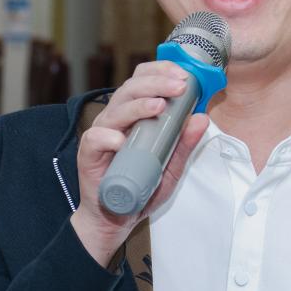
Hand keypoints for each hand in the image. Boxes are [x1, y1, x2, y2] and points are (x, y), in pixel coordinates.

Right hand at [71, 61, 209, 266]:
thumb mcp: (171, 168)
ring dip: (138, 105)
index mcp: (134, 114)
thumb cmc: (141, 188)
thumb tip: (201, 118)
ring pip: (116, 109)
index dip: (161, 71)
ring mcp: (101, 134)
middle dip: (157, 83)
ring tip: (160, 106)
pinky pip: (95, 139)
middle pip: (131, 88)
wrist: (116, 218)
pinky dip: (108, 137)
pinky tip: (121, 140)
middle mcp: (116, 119)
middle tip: (180, 86)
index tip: (184, 75)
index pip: (142, 80)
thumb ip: (185, 145)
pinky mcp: (89, 154)